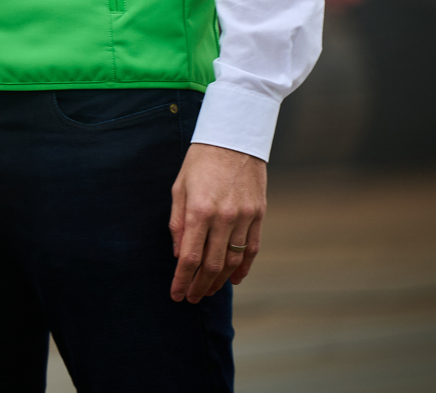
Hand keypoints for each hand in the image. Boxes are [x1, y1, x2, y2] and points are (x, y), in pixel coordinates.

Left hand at [169, 143, 265, 301]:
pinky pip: (252, 248)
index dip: (182, 280)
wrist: (233, 139)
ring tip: (209, 291)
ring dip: (220, 280)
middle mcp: (223, 217)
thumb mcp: (180, 188)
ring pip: (233, 260)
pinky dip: (243, 267)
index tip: (176, 294)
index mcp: (199, 210)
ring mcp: (244, 217)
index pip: (190, 256)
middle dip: (199, 286)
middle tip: (192, 297)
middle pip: (212, 264)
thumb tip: (179, 254)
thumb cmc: (200, 162)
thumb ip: (178, 223)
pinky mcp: (259, 215)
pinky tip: (234, 279)